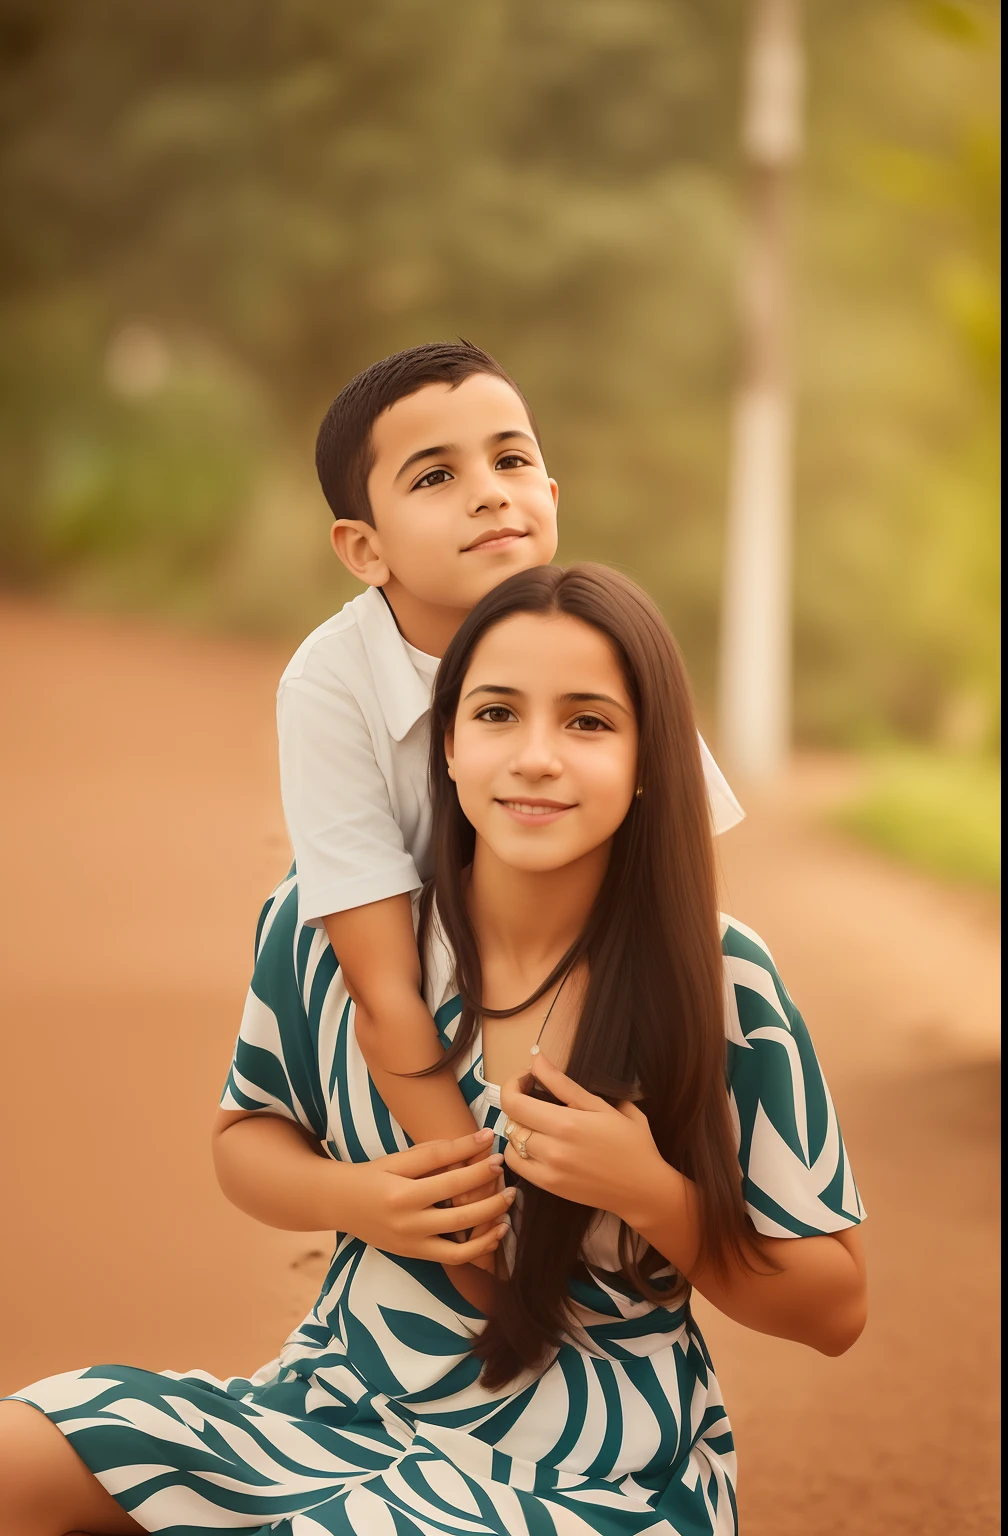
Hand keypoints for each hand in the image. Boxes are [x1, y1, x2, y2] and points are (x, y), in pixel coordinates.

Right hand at [341, 1129, 514, 1264]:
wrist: (339, 1204)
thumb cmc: (372, 1175)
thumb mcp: (399, 1158)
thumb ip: (438, 1151)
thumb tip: (480, 1138)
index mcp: (402, 1193)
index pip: (449, 1179)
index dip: (478, 1167)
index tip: (498, 1154)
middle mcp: (407, 1223)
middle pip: (460, 1214)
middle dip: (491, 1199)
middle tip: (511, 1185)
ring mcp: (411, 1243)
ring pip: (461, 1242)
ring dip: (489, 1226)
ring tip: (508, 1209)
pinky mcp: (415, 1255)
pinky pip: (453, 1258)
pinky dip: (478, 1249)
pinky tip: (494, 1233)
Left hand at [500, 1054, 671, 1227]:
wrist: (644, 1188)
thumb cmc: (631, 1143)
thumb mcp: (601, 1106)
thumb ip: (563, 1083)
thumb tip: (536, 1059)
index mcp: (567, 1124)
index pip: (514, 1102)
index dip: (513, 1084)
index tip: (527, 1077)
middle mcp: (552, 1149)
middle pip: (511, 1120)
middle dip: (518, 1101)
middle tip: (534, 1094)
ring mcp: (549, 1171)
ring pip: (511, 1141)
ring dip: (518, 1126)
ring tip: (537, 1120)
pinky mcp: (549, 1187)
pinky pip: (516, 1165)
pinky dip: (518, 1150)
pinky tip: (536, 1142)